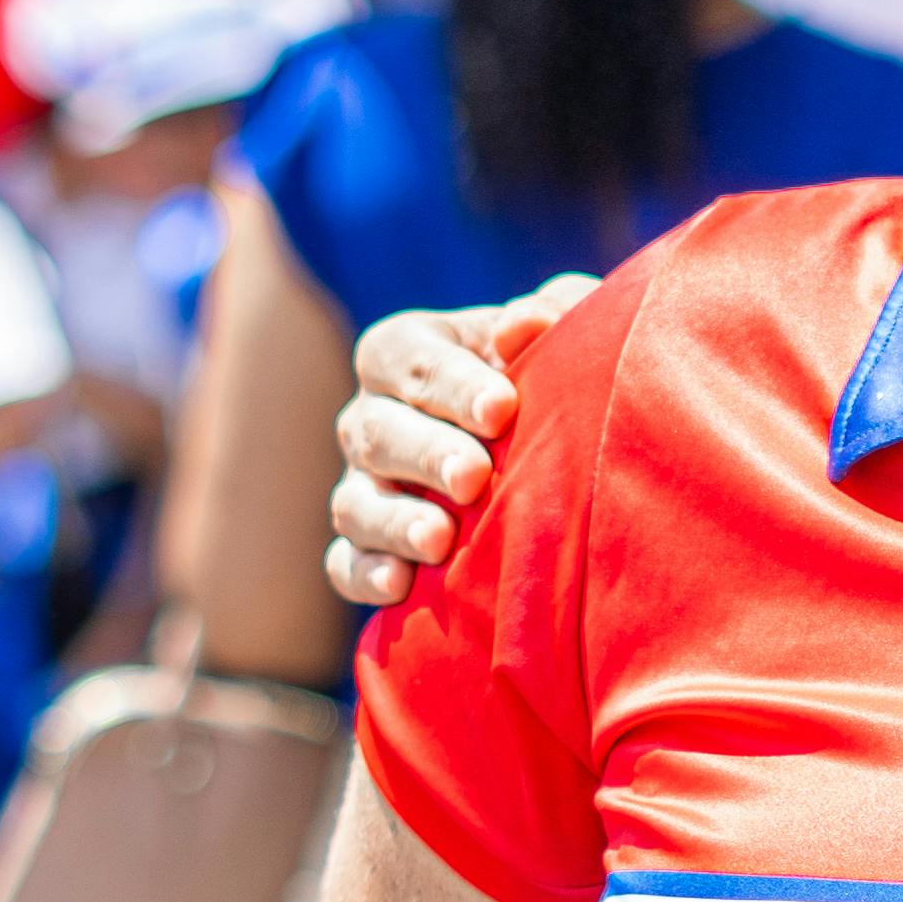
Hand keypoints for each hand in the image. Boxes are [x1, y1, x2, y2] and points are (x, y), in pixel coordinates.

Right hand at [326, 279, 585, 610]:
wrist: (551, 447)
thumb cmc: (549, 374)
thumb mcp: (557, 333)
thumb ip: (550, 313)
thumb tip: (524, 324)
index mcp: (410, 353)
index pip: (410, 359)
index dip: (452, 384)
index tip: (503, 409)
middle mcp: (374, 417)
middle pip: (377, 432)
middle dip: (426, 455)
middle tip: (474, 477)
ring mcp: (363, 485)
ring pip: (356, 503)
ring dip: (394, 523)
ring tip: (439, 539)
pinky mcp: (365, 545)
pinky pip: (346, 564)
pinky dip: (366, 575)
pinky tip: (401, 588)